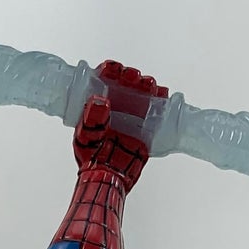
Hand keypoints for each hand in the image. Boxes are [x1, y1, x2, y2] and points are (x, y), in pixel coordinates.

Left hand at [73, 60, 166, 189]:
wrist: (107, 178)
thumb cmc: (91, 158)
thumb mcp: (86, 137)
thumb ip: (91, 120)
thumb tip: (99, 101)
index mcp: (97, 103)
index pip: (104, 78)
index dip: (111, 70)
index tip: (116, 70)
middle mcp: (115, 104)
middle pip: (126, 82)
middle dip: (132, 77)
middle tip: (135, 78)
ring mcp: (131, 114)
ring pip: (142, 92)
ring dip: (148, 85)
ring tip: (150, 86)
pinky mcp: (145, 125)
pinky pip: (156, 109)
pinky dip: (161, 101)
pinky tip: (162, 95)